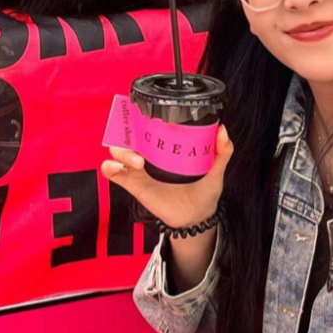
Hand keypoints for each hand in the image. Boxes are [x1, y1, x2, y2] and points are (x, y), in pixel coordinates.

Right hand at [101, 124, 233, 227]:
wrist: (197, 217)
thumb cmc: (205, 191)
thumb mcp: (216, 170)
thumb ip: (222, 151)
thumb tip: (222, 129)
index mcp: (169, 146)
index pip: (151, 126)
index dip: (142, 117)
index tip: (143, 114)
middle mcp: (152, 154)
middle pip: (130, 135)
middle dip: (128, 131)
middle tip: (140, 141)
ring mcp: (141, 169)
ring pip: (119, 151)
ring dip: (122, 152)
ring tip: (138, 161)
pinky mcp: (134, 185)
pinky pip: (115, 174)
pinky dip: (109, 168)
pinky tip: (114, 167)